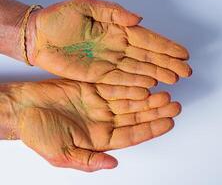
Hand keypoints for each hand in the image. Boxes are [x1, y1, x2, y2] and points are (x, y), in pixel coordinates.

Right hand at [13, 79, 179, 171]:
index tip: (169, 122)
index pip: (132, 135)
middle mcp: (104, 121)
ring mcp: (100, 104)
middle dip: (155, 111)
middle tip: (173, 105)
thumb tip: (112, 164)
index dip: (151, 129)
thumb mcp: (62, 154)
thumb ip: (88, 160)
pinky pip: (117, 85)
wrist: (22, 108)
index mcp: (100, 139)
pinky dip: (131, 84)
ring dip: (147, 97)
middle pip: (136, 116)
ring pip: (130, 100)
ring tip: (165, 93)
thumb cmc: (38, 133)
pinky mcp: (94, 88)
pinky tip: (145, 82)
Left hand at [26, 0, 191, 87]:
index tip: (183, 53)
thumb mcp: (87, 6)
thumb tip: (138, 19)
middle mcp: (118, 47)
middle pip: (148, 57)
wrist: (39, 36)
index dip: (166, 47)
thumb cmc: (60, 18)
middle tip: (185, 71)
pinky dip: (136, 85)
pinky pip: (121, 82)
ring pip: (138, 70)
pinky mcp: (99, 76)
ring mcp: (110, 63)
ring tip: (173, 80)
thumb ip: (113, 12)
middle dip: (167, 64)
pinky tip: (150, 87)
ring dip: (156, 75)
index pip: (147, 39)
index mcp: (118, 29)